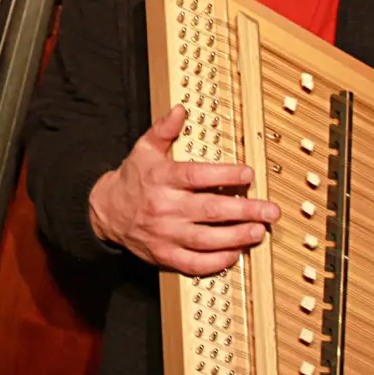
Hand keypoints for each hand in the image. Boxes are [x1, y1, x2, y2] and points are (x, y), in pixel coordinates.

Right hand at [88, 106, 280, 275]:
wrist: (105, 212)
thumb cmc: (132, 179)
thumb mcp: (144, 149)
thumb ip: (164, 129)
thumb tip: (180, 111)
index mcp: (162, 179)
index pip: (198, 176)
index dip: (225, 175)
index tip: (248, 173)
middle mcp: (165, 207)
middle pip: (210, 210)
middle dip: (244, 211)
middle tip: (269, 210)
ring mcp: (165, 234)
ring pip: (206, 240)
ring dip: (236, 237)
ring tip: (259, 232)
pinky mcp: (165, 255)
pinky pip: (194, 263)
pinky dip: (216, 262)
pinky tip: (234, 254)